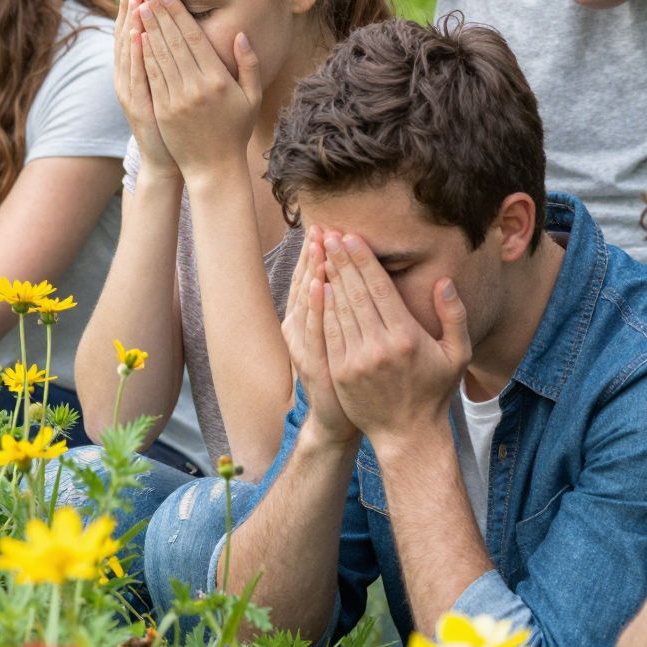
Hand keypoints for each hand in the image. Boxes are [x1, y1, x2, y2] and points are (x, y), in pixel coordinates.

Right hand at [114, 0, 178, 180]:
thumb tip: (169, 33)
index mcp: (137, 73)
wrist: (168, 160)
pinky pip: (136, 77)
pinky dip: (135, 56)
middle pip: (127, 37)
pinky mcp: (138, 107)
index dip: (134, 9)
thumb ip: (168, 62)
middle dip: (131, 9)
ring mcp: (131, 93)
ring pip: (128, 53)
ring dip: (130, 25)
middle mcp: (128, 80)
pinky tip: (138, 35)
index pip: (134, 33)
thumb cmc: (174, 124)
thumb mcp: (168, 90)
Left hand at [136, 0, 261, 182]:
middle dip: (159, 13)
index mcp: (218, 80)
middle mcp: (196, 87)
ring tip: (138, 5)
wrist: (214, 167)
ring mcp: (177, 99)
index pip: (193, 37)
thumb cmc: (236, 130)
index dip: (178, 13)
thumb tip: (241, 35)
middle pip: (173, 41)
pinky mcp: (162, 110)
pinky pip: (151, 76)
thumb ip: (249, 64)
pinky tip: (137, 37)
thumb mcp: (251, 97)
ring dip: (147, 28)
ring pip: (158, 56)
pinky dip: (143, 55)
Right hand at [281, 228, 356, 447]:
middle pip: (306, 285)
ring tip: (317, 245)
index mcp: (308, 322)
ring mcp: (304, 348)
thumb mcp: (335, 342)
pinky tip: (320, 285)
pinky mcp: (314, 364)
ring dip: (311, 272)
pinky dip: (315, 307)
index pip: (311, 280)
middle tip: (319, 226)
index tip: (324, 227)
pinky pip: (315, 330)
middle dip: (313, 255)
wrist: (338, 421)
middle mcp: (301, 331)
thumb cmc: (345, 378)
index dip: (315, 255)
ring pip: (307, 303)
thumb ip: (335, 310)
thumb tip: (336, 277)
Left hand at [319, 232, 468, 440]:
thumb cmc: (435, 391)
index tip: (350, 237)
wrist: (407, 435)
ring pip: (337, 310)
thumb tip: (443, 281)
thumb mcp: (458, 354)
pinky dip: (322, 308)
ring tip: (320, 252)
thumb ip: (454, 315)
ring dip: (327, 277)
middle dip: (340, 260)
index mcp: (407, 337)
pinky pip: (328, 332)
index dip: (362, 259)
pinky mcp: (339, 372)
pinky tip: (318, 287)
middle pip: (354, 293)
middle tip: (329, 234)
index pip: (379, 288)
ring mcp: (355, 361)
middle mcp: (379, 347)